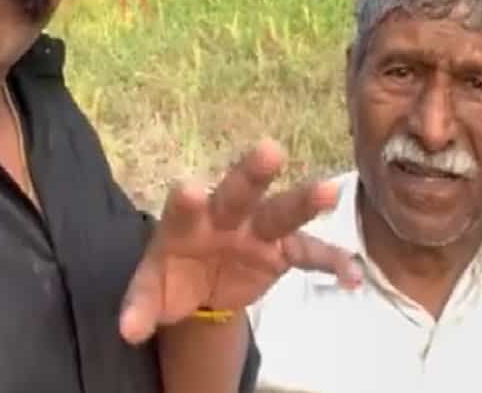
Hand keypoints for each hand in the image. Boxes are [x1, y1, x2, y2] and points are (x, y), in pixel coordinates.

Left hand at [118, 139, 361, 344]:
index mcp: (185, 221)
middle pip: (237, 190)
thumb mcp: (151, 293)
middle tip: (269, 150)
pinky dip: (333, 261)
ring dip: (304, 201)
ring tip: (330, 190)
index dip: (186, 199)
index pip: (183, 206)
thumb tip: (126, 331)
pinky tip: (354, 275)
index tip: (188, 190)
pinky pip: (310, 254)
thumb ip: (139, 308)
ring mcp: (256, 230)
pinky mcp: (281, 251)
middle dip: (252, 172)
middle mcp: (224, 215)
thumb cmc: (170, 277)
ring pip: (281, 211)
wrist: (198, 285)